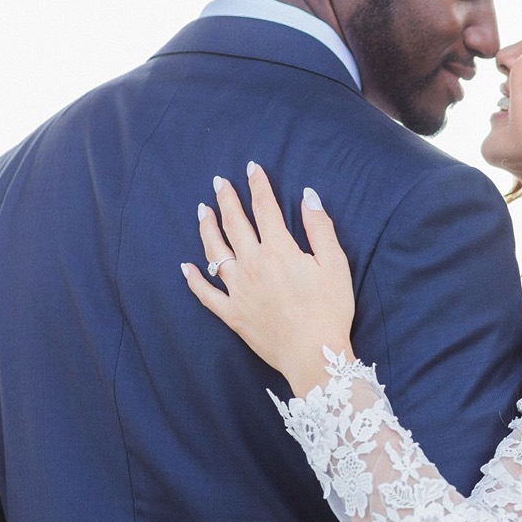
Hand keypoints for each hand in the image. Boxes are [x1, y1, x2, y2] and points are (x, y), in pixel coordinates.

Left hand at [182, 162, 355, 393]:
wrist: (314, 354)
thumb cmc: (330, 310)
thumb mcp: (336, 265)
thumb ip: (320, 228)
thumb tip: (308, 196)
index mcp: (279, 250)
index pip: (265, 209)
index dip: (258, 186)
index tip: (252, 168)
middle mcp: (252, 265)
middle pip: (235, 225)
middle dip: (226, 200)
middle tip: (218, 183)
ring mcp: (238, 290)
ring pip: (215, 252)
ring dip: (207, 229)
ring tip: (202, 211)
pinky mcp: (233, 314)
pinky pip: (207, 294)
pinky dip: (194, 280)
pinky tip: (185, 268)